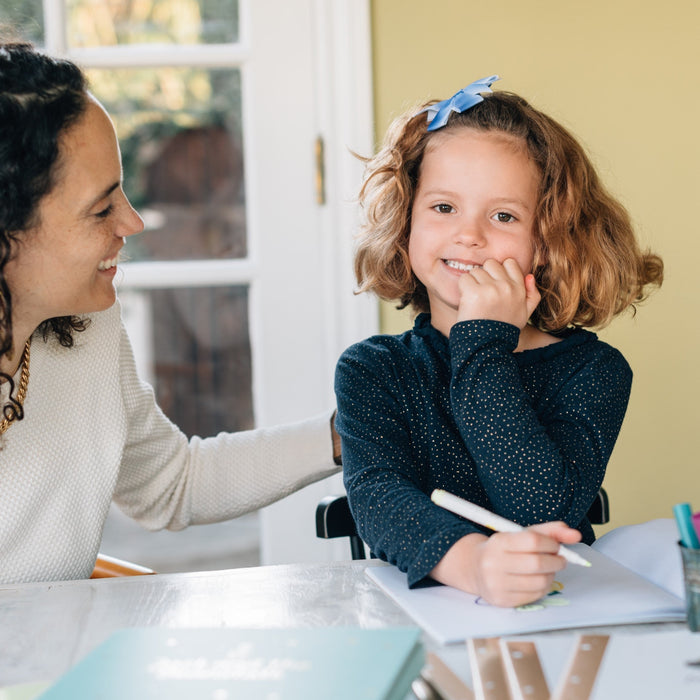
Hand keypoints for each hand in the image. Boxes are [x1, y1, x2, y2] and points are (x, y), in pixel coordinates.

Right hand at [430, 522, 580, 607]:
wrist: (475, 568)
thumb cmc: (503, 549)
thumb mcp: (521, 534)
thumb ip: (549, 531)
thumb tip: (575, 535)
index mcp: (498, 542)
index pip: (533, 541)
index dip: (551, 543)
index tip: (556, 545)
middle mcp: (494, 563)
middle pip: (538, 563)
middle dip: (556, 561)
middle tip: (560, 559)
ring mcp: (497, 584)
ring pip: (540, 581)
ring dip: (551, 575)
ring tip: (547, 569)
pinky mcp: (502, 600)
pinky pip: (535, 595)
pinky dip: (543, 587)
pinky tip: (538, 580)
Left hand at [456, 258, 540, 329]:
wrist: (487, 345)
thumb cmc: (504, 329)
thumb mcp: (525, 314)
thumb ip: (532, 295)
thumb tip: (529, 275)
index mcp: (519, 288)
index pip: (509, 263)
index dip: (499, 271)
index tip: (494, 284)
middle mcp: (506, 286)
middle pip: (490, 263)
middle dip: (485, 275)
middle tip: (483, 293)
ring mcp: (490, 288)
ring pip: (476, 271)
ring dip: (473, 282)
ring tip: (476, 300)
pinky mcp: (474, 292)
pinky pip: (464, 278)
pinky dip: (463, 288)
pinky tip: (467, 301)